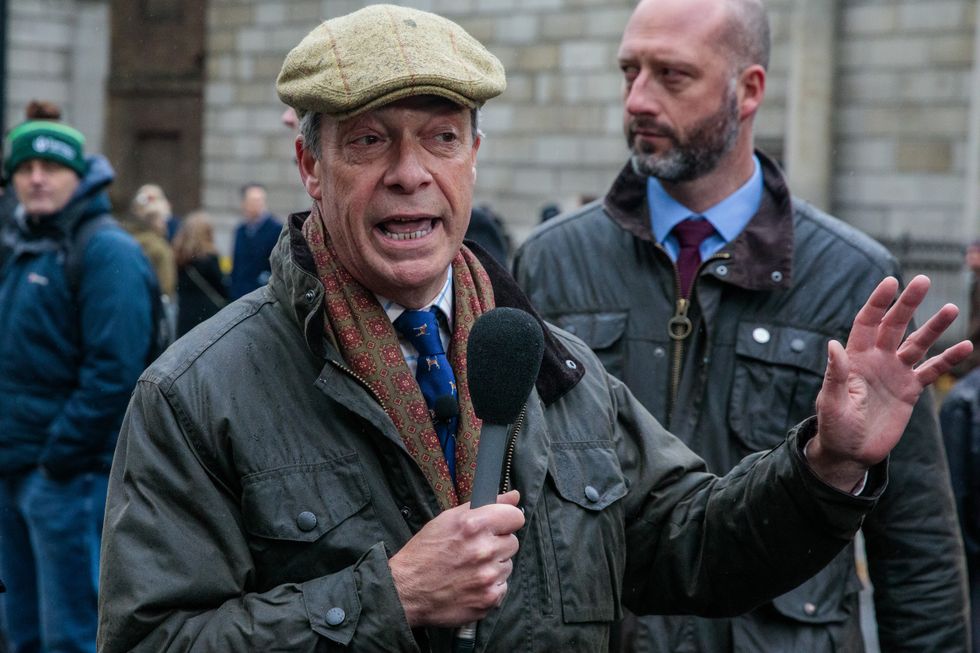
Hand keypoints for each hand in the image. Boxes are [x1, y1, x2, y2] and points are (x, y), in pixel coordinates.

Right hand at [389, 490, 524, 626]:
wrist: (406, 590)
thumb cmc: (424, 551)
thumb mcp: (449, 519)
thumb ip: (486, 504)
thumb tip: (515, 496)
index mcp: (473, 525)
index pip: (515, 516)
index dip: (507, 520)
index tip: (499, 525)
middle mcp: (483, 550)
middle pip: (513, 542)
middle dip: (497, 544)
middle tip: (475, 549)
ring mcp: (487, 577)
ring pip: (507, 565)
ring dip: (493, 566)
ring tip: (469, 568)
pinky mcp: (489, 599)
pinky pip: (502, 587)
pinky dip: (489, 586)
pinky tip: (470, 584)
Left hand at [809, 275, 972, 491]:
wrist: (851, 452)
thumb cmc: (834, 426)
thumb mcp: (831, 401)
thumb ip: (835, 374)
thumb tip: (833, 344)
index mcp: (855, 358)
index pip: (867, 323)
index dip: (877, 303)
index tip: (890, 282)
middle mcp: (876, 359)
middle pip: (894, 325)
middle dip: (907, 304)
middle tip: (922, 280)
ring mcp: (895, 373)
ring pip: (917, 344)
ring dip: (933, 327)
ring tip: (951, 308)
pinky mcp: (910, 390)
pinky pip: (932, 370)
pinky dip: (948, 359)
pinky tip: (965, 345)